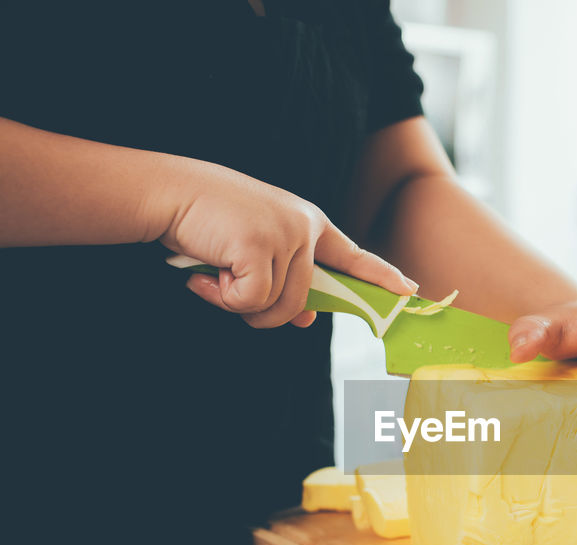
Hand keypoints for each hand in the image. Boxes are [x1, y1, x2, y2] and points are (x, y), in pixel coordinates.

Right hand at [154, 161, 416, 327]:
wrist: (166, 193)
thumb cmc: (207, 222)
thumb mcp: (254, 251)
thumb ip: (284, 280)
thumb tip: (306, 319)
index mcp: (308, 223)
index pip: (353, 255)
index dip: (381, 276)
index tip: (409, 291)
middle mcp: (305, 226)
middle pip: (304, 301)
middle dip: (264, 311)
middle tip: (228, 290)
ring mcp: (287, 234)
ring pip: (280, 306)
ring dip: (239, 305)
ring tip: (213, 275)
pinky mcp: (263, 245)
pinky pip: (254, 302)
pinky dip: (223, 299)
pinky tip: (203, 276)